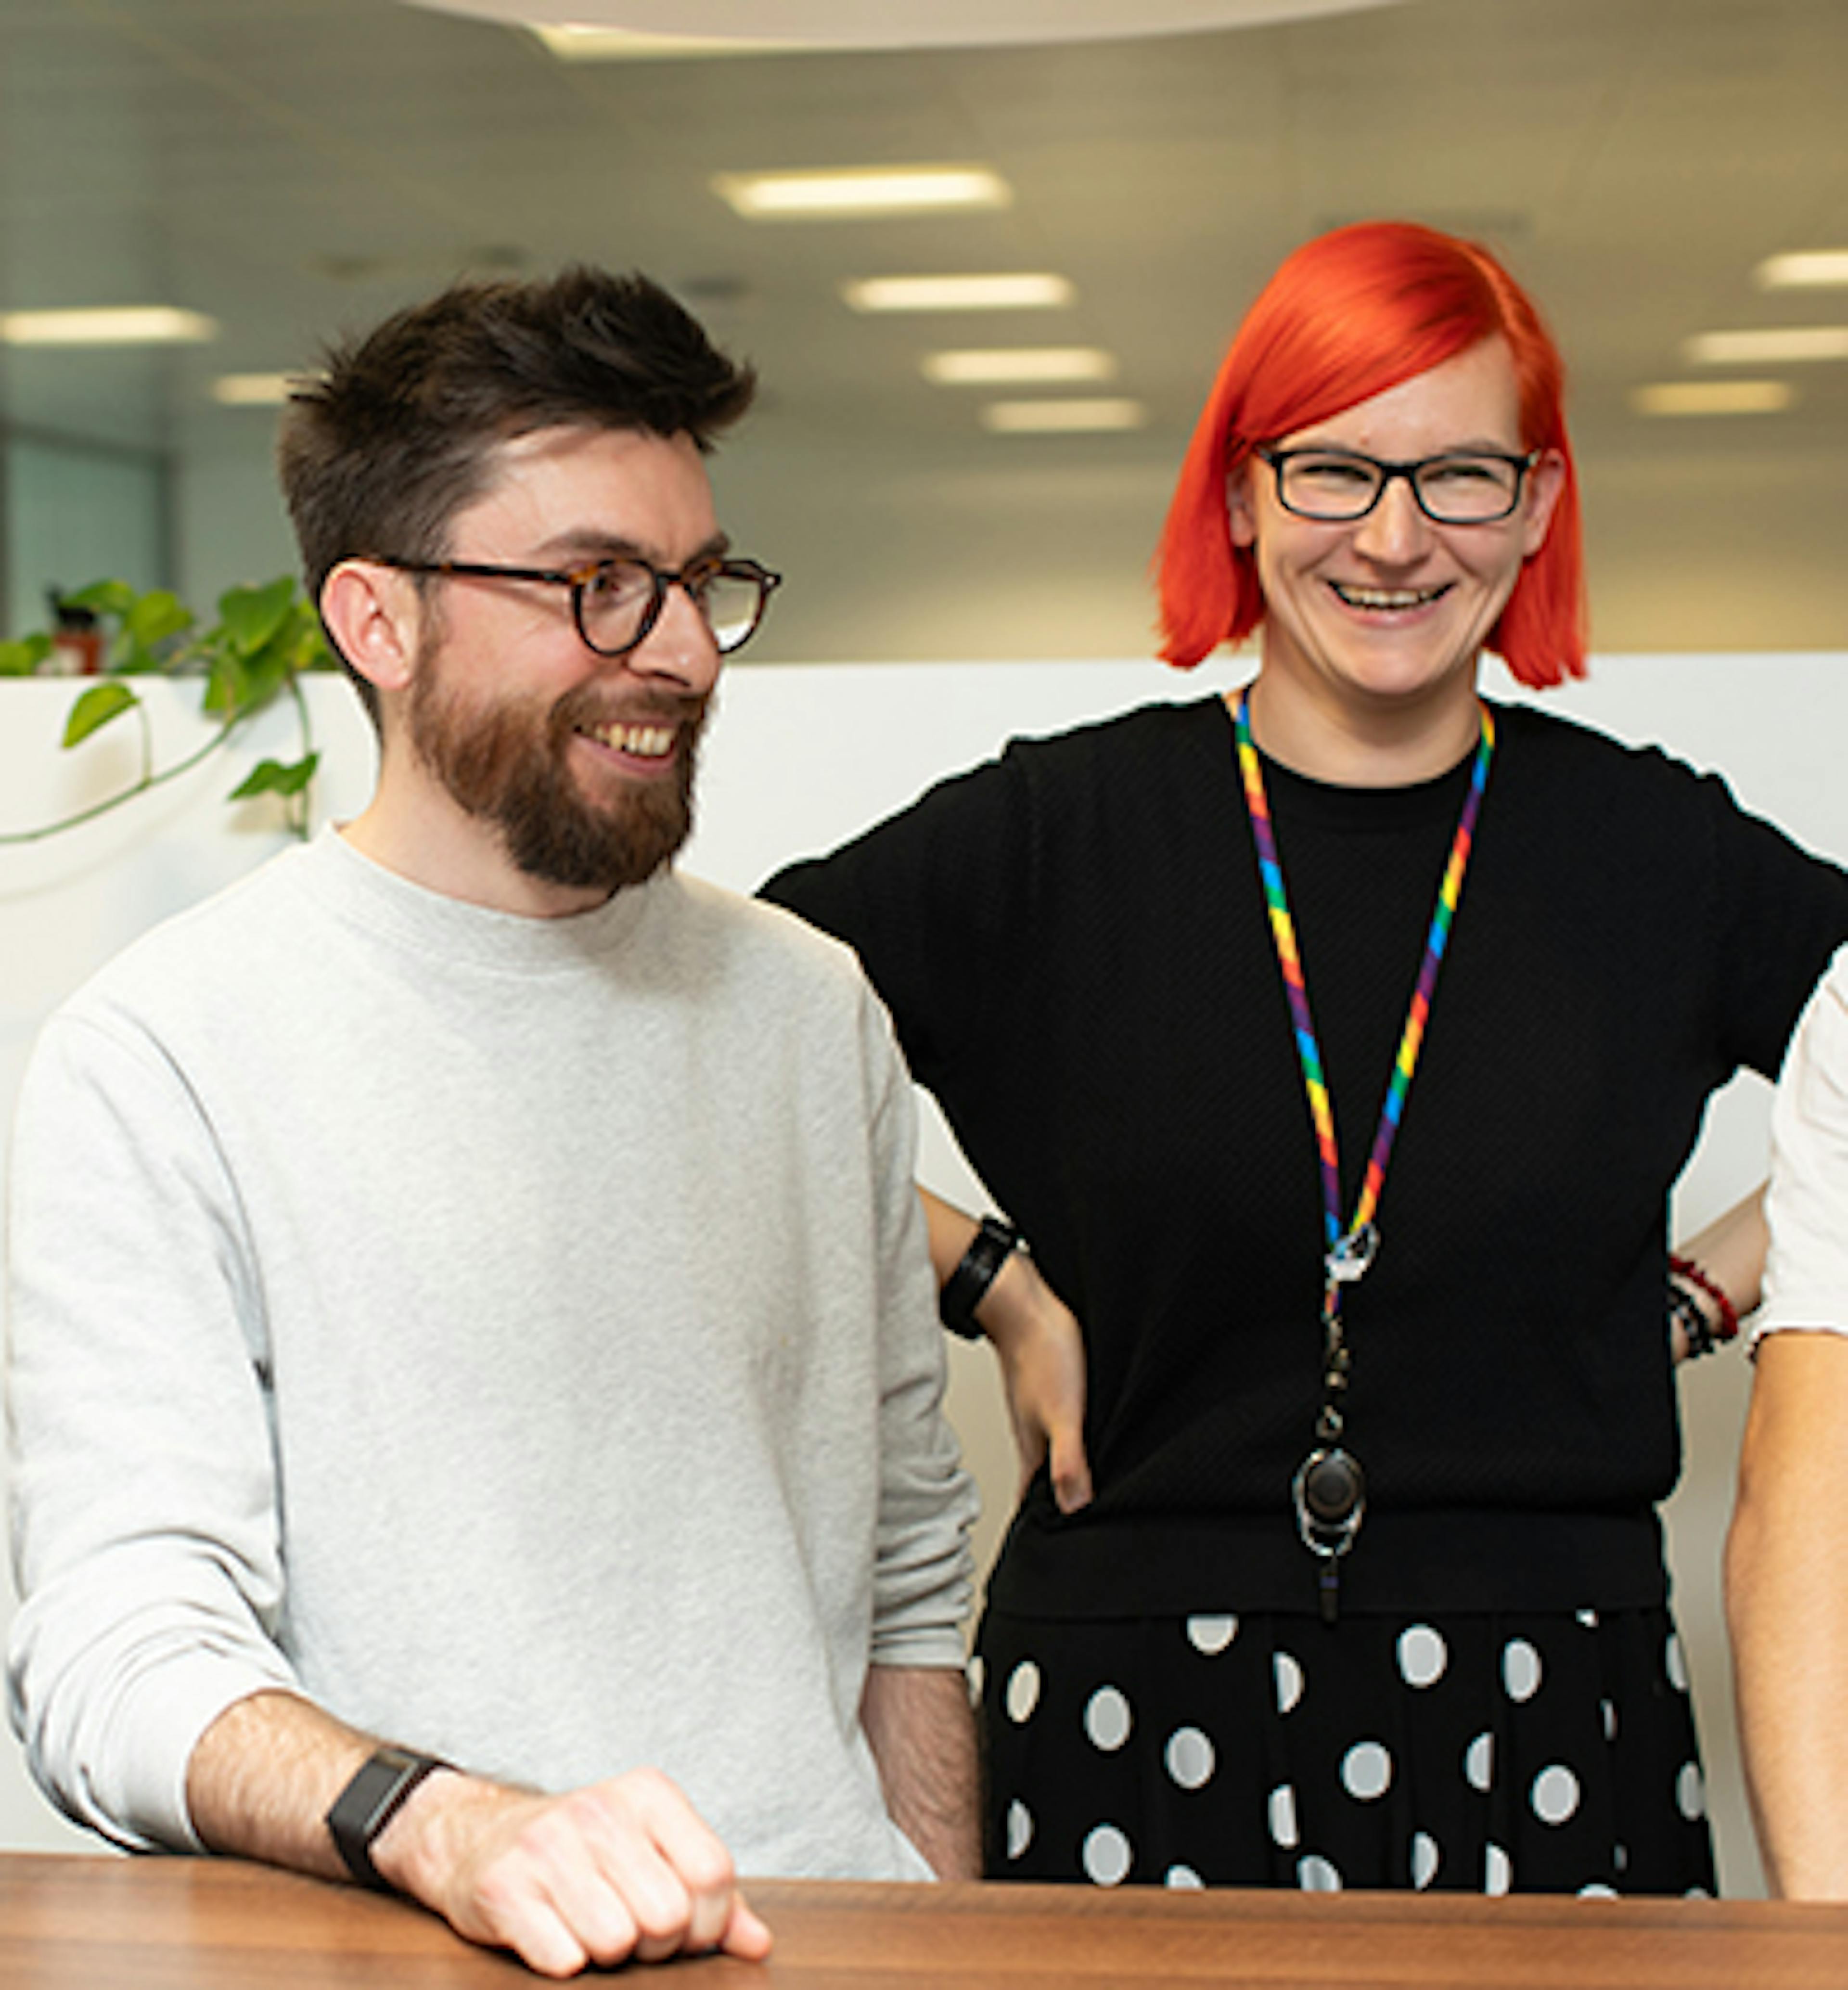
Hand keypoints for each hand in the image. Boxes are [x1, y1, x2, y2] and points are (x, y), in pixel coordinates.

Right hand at [377, 1765, 772, 1977]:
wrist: (479, 1837)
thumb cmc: (583, 1852)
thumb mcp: (651, 1852)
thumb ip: (711, 1896)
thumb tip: (759, 1943)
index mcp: (649, 1793)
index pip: (714, 1873)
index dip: (707, 1922)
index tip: (683, 1928)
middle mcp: (600, 1809)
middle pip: (668, 1915)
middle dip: (656, 1943)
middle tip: (630, 1929)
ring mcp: (548, 1846)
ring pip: (617, 1941)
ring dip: (608, 1953)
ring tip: (591, 1927)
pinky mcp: (504, 1888)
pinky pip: (563, 1959)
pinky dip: (564, 1960)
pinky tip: (554, 1933)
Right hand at [979, 1250, 1092, 1512]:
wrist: (1025, 1301)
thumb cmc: (1042, 1352)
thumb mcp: (1062, 1413)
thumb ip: (1067, 1460)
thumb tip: (1076, 1507)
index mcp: (1033, 1447)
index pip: (1034, 1500)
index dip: (1045, 1525)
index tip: (1055, 1552)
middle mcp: (1034, 1432)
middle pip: (1044, 1480)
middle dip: (1057, 1505)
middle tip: (1074, 1529)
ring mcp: (1040, 1410)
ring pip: (1052, 1452)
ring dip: (1065, 1472)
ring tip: (1083, 1491)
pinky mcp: (1052, 1388)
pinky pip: (1060, 1425)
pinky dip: (1072, 1441)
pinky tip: (1088, 1436)